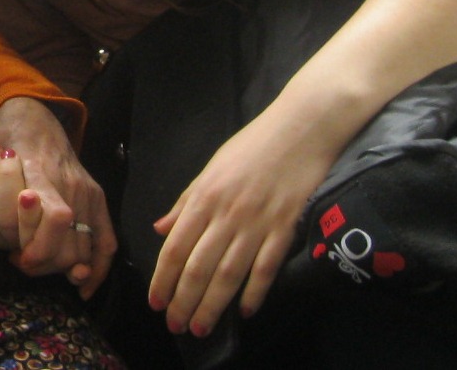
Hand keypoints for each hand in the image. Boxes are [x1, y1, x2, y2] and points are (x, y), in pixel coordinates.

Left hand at [0, 97, 113, 297]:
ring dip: (58, 266)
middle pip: (65, 240)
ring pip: (82, 247)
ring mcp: (85, 191)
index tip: (11, 254)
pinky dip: (97, 268)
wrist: (32, 122)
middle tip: (20, 258)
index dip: (30, 246)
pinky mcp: (97, 199)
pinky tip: (80, 285)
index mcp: (35, 170)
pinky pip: (106, 242)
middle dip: (41, 260)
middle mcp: (66, 182)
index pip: (49, 216)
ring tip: (36, 259)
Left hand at [148, 107, 336, 337]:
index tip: (156, 302)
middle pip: (199, 267)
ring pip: (229, 273)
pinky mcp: (286, 227)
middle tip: (176, 326)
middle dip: (184, 301)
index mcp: (204, 198)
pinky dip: (255, 292)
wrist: (299, 129)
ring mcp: (257, 223)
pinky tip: (245, 312)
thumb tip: (161, 230)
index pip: (176, 247)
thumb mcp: (210, 169)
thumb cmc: (252, 146)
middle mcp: (226, 214)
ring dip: (213, 305)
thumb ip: (186, 202)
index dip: (163, 278)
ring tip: (201, 328)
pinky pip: (266, 267)